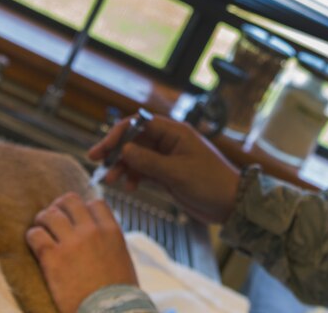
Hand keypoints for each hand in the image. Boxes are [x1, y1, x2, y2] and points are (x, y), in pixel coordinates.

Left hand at [26, 192, 137, 312]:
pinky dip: (33, 236)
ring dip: (43, 219)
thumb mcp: (121, 258)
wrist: (109, 311)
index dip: (84, 208)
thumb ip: (109, 242)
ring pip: (50, 214)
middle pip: (70, 201)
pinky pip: (36, 235)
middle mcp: (91, 231)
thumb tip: (99, 237)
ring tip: (40, 227)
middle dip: (60, 207)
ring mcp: (71, 242)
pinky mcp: (52, 258)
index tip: (77, 217)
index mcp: (111, 231)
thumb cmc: (118, 292)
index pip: (95, 203)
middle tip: (54, 217)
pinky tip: (34, 243)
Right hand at [89, 114, 240, 224]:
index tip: (105, 147)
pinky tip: (129, 187)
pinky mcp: (167, 174)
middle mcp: (169, 142)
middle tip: (97, 162)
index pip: (140, 124)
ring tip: (111, 180)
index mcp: (175, 133)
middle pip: (135, 140)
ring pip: (137, 157)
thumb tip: (124, 150)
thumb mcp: (177, 173)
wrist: (230, 204)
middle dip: (116, 151)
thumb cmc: (211, 183)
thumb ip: (149, 161)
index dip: (120, 133)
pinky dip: (134, 177)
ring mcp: (167, 158)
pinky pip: (144, 171)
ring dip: (122, 166)